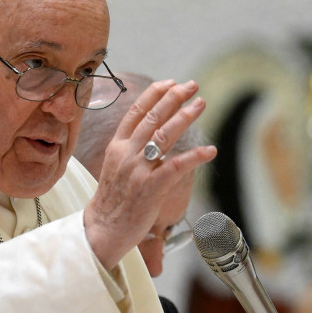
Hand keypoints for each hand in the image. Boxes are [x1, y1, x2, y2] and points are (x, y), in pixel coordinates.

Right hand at [83, 79, 215, 268]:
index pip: (135, 113)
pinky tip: (210, 150)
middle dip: (174, 98)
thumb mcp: (115, 167)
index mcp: (117, 147)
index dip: (154, 95)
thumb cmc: (113, 201)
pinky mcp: (151, 188)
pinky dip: (195, 156)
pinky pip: (176, 166)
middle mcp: (126, 154)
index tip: (170, 83)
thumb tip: (151, 134)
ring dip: (185, 117)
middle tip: (192, 86)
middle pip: (152, 118)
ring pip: (164, 135)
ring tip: (200, 104)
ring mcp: (138, 170)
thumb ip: (131, 149)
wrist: (102, 229)